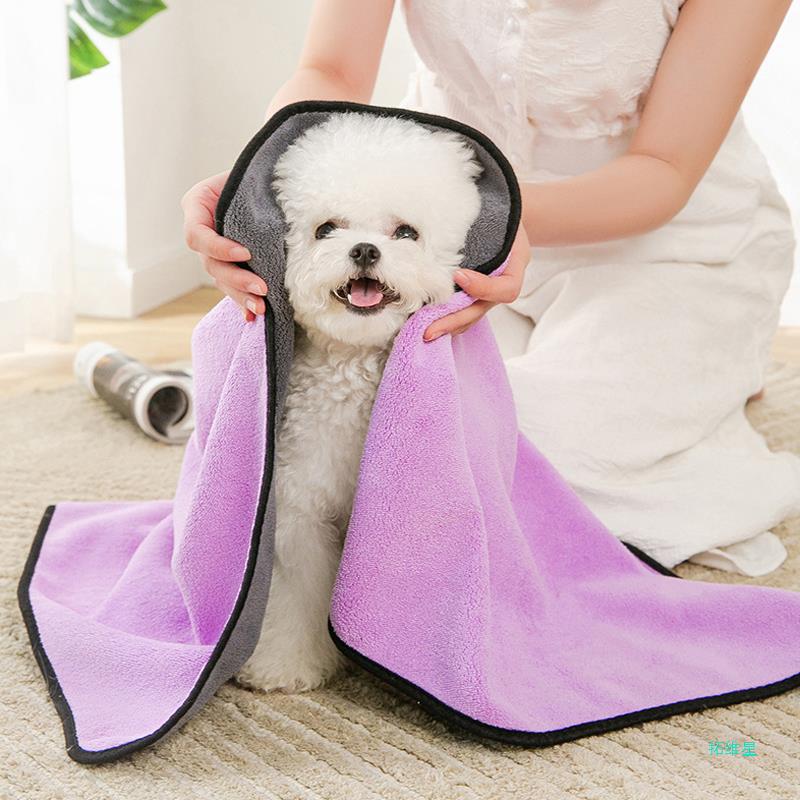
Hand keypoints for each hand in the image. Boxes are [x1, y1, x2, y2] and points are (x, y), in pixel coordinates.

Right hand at [181, 171, 267, 321]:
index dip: (219, 248)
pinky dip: (242, 301)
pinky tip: (252, 317)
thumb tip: (287, 205)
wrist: (268, 179)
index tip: (246, 252)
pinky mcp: (230, 263)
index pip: (197, 235)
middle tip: (261, 288)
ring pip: (221, 279)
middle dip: (236, 279)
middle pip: (210, 264)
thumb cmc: (260, 172)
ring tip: (261, 307)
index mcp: (198, 205)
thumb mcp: (252, 175)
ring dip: (241, 295)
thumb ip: (254, 189)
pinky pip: (232, 286)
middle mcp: (202, 230)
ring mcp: (214, 250)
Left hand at [423, 224, 529, 341]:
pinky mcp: (474, 295)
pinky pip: (462, 312)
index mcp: (515, 266)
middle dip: (454, 320)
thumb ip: (480, 221)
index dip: (483, 288)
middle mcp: (501, 284)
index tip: (459, 276)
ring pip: (470, 316)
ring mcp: (488, 293)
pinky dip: (445, 319)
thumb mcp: (501, 214)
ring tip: (425, 333)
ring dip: (448, 326)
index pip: (506, 289)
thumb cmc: (501, 215)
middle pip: (481, 310)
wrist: (503, 219)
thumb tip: (444, 215)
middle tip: (429, 329)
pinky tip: (425, 323)